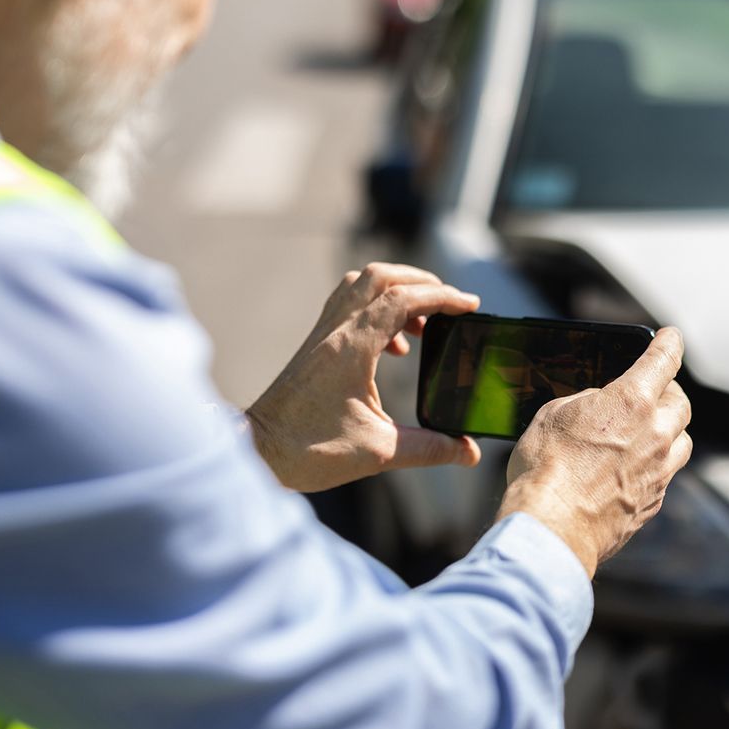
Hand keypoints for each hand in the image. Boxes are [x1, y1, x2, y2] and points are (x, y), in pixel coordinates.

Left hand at [247, 263, 482, 491]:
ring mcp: (323, 333)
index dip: (443, 297)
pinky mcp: (316, 343)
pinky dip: (378, 308)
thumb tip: (469, 453)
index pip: (403, 299)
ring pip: (362, 284)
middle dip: (422, 281)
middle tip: (449, 303)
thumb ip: (430, 449)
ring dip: (397, 290)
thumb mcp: (379, 452)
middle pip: (381, 276)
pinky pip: (349, 304)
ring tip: (422, 322)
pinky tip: (392, 346)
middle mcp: (335, 330)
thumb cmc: (310, 451)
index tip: (471, 306)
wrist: (258, 452)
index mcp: (352, 348)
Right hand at [497, 328, 691, 577]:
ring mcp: (659, 471)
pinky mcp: (653, 501)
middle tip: (653, 391)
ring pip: (683, 440)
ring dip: (670, 429)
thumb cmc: (546, 468)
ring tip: (650, 431)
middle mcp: (656, 433)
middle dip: (668, 391)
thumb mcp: (555, 414)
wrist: (552, 527)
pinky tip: (635, 467)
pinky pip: (667, 474)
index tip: (671, 336)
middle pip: (681, 402)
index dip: (669, 343)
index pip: (663, 359)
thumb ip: (587, 402)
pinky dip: (657, 464)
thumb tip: (599, 405)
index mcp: (632, 401)